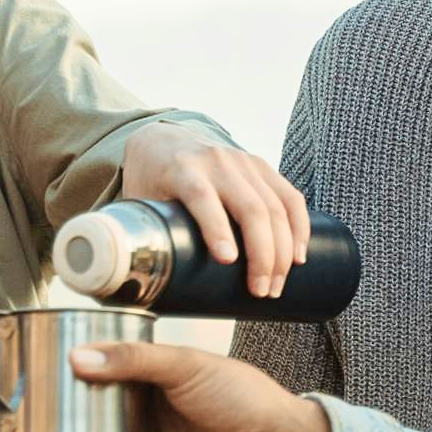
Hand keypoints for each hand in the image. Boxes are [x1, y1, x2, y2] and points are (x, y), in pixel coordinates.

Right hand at [44, 343, 337, 431]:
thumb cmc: (240, 394)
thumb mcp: (183, 363)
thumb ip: (132, 360)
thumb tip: (79, 360)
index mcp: (150, 376)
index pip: (103, 366)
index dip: (75, 365)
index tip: (43, 360)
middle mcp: (142, 412)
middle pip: (90, 411)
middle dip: (59, 410)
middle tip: (28, 405)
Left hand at [119, 121, 308, 297]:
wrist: (162, 139)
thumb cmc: (149, 180)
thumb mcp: (138, 201)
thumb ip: (137, 235)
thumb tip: (132, 285)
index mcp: (181, 168)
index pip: (202, 197)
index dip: (216, 228)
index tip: (228, 260)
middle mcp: (216, 161)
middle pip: (250, 208)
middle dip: (262, 254)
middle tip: (260, 292)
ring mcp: (243, 161)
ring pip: (275, 206)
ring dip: (283, 250)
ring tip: (277, 285)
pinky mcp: (261, 166)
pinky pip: (289, 196)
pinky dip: (299, 226)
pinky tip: (299, 255)